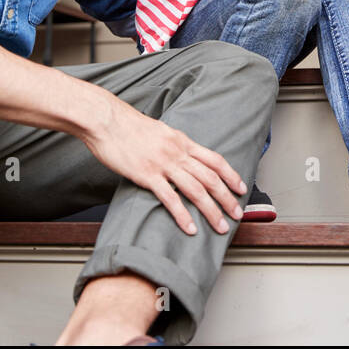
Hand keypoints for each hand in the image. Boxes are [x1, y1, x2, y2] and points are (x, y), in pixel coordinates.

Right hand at [82, 95, 247, 236]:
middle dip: (227, 198)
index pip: (214, 160)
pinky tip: (190, 228)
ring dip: (211, 211)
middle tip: (237, 215)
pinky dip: (183, 215)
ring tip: (220, 226)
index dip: (231, 175)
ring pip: (196, 190)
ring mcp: (163, 164)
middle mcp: (178, 152)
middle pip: (210, 178)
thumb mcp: (160, 131)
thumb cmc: (129, 126)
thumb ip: (175, 144)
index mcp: (182, 141)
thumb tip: (184, 155)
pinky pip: (170, 198)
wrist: (107, 121)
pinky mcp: (147, 175)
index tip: (241, 188)